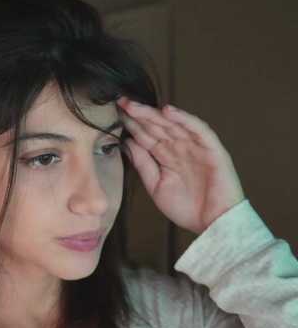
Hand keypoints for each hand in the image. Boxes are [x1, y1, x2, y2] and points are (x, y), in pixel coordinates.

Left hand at [116, 97, 245, 234]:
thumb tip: (127, 143)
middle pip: (156, 126)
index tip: (114, 114)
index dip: (131, 124)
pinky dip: (184, 119)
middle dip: (138, 114)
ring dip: (154, 114)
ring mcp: (195, 147)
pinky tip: (168, 110)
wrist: (214, 225)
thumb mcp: (156, 185)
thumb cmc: (187, 208)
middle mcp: (180, 148)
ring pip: (172, 124)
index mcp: (166, 156)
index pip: (146, 135)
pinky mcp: (212, 149)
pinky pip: (198, 130)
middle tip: (120, 102)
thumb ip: (143, 164)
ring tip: (135, 105)